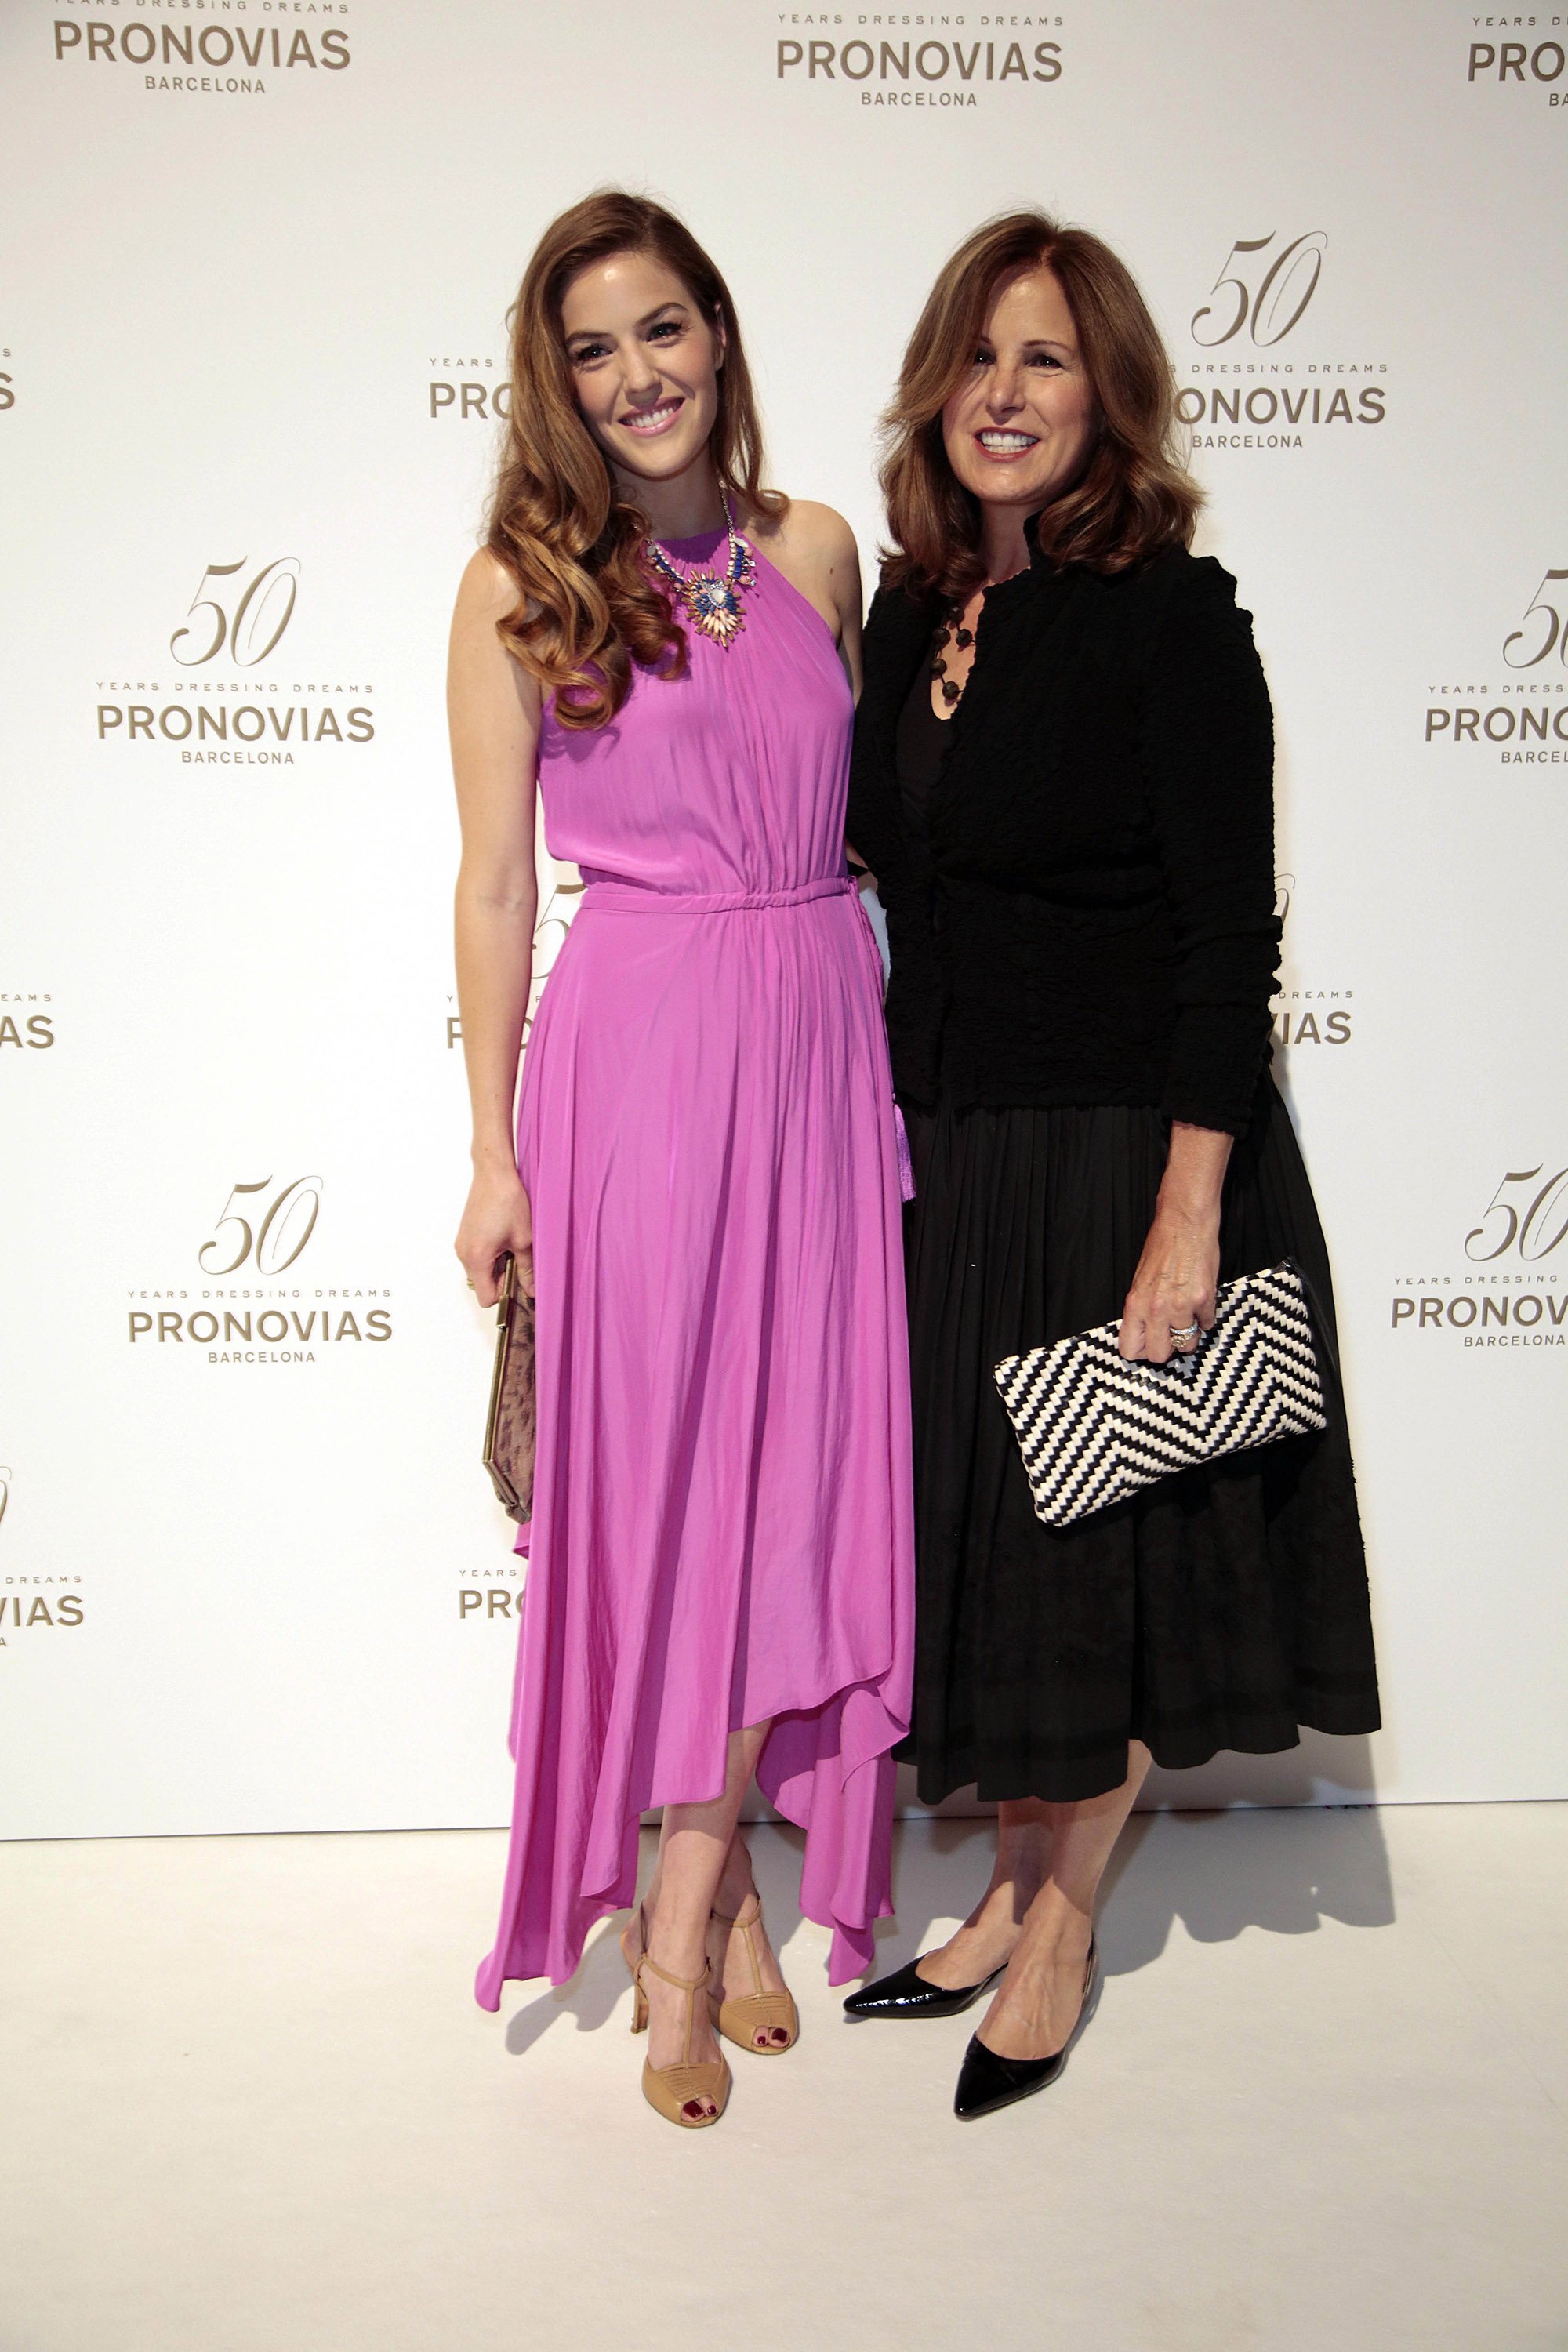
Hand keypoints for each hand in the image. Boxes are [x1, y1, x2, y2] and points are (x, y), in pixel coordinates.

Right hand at [455, 1166, 532, 1307]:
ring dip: (497, 1265)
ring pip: (480, 1270)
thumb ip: (528, 1270)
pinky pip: (476, 1256)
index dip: (504, 1293)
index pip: (486, 1297)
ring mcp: (462, 1243)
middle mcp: (463, 1253)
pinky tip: (503, 1236)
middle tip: (519, 1259)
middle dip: (501, 1278)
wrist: (494, 1173)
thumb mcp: (524, 1240)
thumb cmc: (508, 1202)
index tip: (518, 1281)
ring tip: (512, 1244)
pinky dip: (490, 1254)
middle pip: (482, 1284)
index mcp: (477, 1258)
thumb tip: (531, 1290)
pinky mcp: (465, 1235)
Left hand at [1117, 1207, 1219, 1362]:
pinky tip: (1201, 1303)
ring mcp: (1182, 1306)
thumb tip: (1148, 1332)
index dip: (1140, 1350)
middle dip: (1167, 1348)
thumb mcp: (1140, 1280)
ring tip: (1188, 1316)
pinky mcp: (1204, 1299)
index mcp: (1136, 1304)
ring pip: (1187, 1344)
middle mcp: (1156, 1309)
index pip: (1129, 1349)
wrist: (1185, 1222)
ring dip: (1189, 1333)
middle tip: (1171, 1334)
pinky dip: (1205, 1318)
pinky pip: (1207, 1324)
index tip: (1148, 1344)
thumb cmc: (1162, 1245)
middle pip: (1159, 1355)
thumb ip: (1142, 1309)